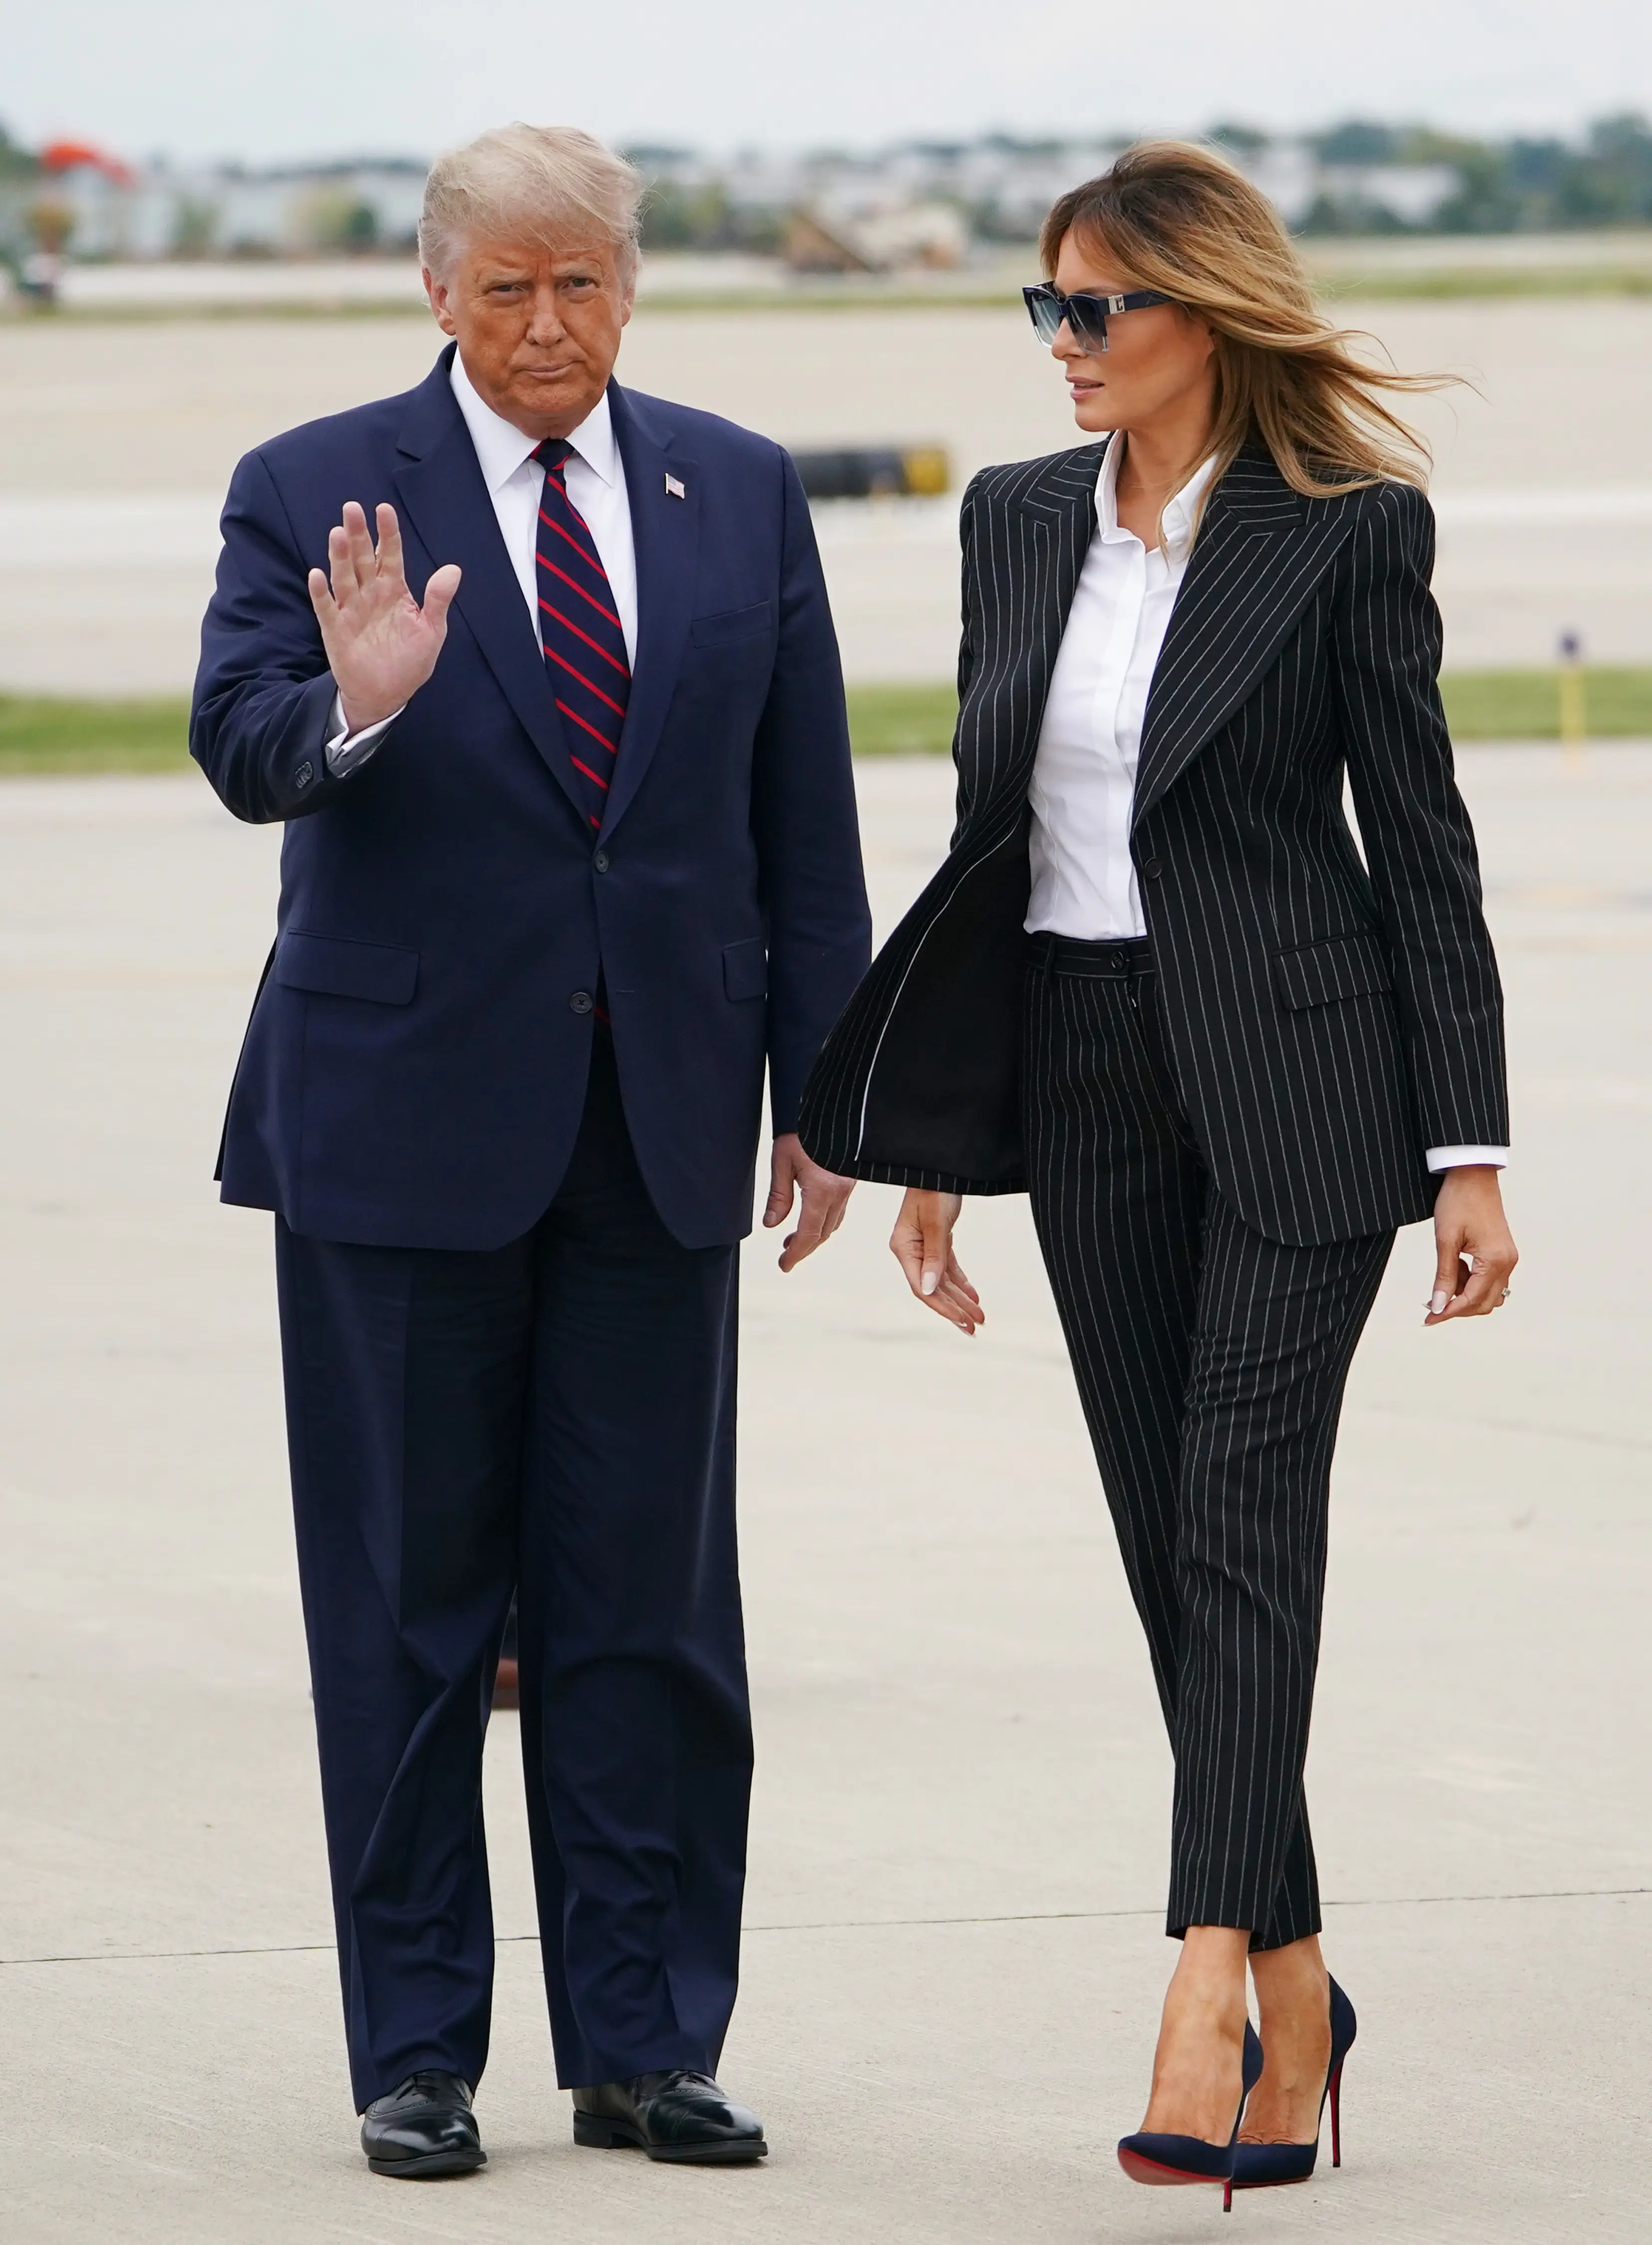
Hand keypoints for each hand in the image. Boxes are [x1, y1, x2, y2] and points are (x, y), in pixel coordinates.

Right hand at [307, 501, 460, 731]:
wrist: (387, 694)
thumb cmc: (409, 661)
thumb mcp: (431, 631)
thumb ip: (438, 600)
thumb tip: (453, 570)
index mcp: (394, 589)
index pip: (390, 554)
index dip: (388, 533)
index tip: (385, 509)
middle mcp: (370, 593)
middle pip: (362, 558)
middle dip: (358, 534)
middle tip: (352, 508)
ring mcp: (351, 609)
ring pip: (343, 576)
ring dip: (340, 556)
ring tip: (338, 533)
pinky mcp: (335, 629)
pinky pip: (326, 607)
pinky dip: (321, 592)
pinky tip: (317, 575)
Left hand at [764, 1134, 853, 1270]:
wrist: (831, 1109)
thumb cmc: (803, 1130)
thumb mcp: (782, 1161)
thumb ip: (778, 1196)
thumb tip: (771, 1224)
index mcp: (823, 1190)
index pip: (808, 1234)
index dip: (795, 1253)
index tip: (784, 1265)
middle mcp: (840, 1193)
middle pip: (822, 1234)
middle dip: (803, 1249)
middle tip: (786, 1258)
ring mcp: (848, 1188)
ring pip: (832, 1224)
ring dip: (814, 1236)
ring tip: (793, 1241)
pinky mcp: (850, 1181)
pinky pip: (839, 1211)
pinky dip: (824, 1222)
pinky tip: (811, 1220)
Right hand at [890, 1188, 983, 1334]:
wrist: (940, 1164)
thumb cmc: (935, 1188)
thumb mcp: (936, 1221)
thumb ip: (935, 1256)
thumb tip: (931, 1290)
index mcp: (903, 1247)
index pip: (922, 1287)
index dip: (942, 1307)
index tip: (962, 1321)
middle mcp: (910, 1250)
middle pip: (933, 1288)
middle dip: (954, 1309)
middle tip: (974, 1328)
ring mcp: (922, 1245)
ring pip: (942, 1280)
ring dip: (960, 1299)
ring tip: (979, 1317)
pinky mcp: (935, 1239)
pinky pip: (948, 1267)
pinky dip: (961, 1282)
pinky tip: (973, 1296)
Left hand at [1425, 1165, 1517, 1324]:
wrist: (1472, 1175)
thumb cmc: (1457, 1202)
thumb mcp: (1445, 1241)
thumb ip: (1444, 1276)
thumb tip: (1438, 1306)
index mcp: (1495, 1260)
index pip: (1472, 1300)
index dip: (1448, 1313)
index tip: (1428, 1320)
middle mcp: (1508, 1263)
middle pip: (1484, 1304)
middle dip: (1457, 1307)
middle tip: (1431, 1303)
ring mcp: (1508, 1258)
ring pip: (1488, 1294)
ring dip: (1464, 1294)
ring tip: (1444, 1276)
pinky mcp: (1503, 1253)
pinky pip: (1489, 1280)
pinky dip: (1470, 1282)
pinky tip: (1454, 1266)